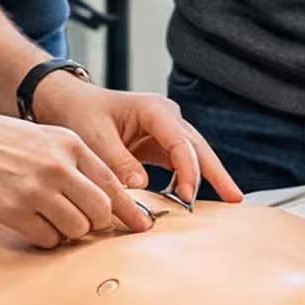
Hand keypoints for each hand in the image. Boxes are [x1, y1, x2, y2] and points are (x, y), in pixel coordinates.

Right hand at [0, 109, 155, 247]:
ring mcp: (37, 189)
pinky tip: (29, 222)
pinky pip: (47, 238)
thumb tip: (104, 198)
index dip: (130, 209)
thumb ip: (73, 162)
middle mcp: (58, 165)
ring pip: (78, 228)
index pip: (113, 183)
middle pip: (101, 211)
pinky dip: (44, 237)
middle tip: (82, 224)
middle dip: (97, 224)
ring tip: (48, 218)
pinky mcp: (15, 210)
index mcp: (70, 143)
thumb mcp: (42, 137)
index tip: (140, 226)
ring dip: (69, 231)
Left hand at [31, 75, 240, 207]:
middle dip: (217, 173)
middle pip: (198, 147)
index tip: (187, 196)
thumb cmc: (81, 113)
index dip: (188, 170)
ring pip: (194, 156)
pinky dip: (186, 181)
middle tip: (235, 198)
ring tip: (226, 201)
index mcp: (154, 110)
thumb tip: (141, 186)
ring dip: (207, 178)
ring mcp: (166, 131)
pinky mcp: (160, 145)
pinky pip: (179, 164)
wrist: (69, 104)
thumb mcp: (95, 137)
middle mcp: (166, 118)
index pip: (181, 142)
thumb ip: (118, 162)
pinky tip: (191, 200)